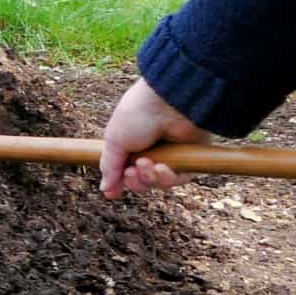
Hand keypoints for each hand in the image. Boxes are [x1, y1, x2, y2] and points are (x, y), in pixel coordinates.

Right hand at [99, 76, 210, 197]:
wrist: (168, 103)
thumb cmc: (138, 115)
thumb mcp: (114, 141)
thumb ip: (109, 167)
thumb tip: (105, 190)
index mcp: (132, 144)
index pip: (126, 172)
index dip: (121, 181)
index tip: (115, 187)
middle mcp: (152, 151)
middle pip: (142, 181)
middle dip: (135, 180)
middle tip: (133, 170)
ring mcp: (171, 155)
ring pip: (160, 182)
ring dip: (151, 177)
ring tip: (148, 163)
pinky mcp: (190, 158)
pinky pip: (179, 179)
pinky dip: (169, 177)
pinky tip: (162, 167)